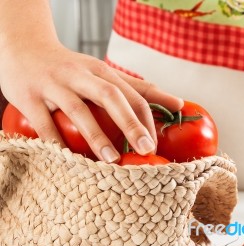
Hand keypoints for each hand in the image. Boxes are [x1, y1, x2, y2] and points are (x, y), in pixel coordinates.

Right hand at [0, 42, 182, 161]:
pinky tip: (69, 158)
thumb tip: (178, 103)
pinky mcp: (29, 96)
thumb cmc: (71, 67)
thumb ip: (137, 88)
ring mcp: (54, 85)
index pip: (133, 93)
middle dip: (131, 124)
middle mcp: (81, 75)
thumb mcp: (104, 72)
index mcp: (102, 71)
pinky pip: (44, 122)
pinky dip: (57, 141)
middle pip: (111, 97)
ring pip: (78, 110)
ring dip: (97, 136)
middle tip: (146, 149)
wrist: (24, 47)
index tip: (155, 144)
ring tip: (112, 160)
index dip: (148, 118)